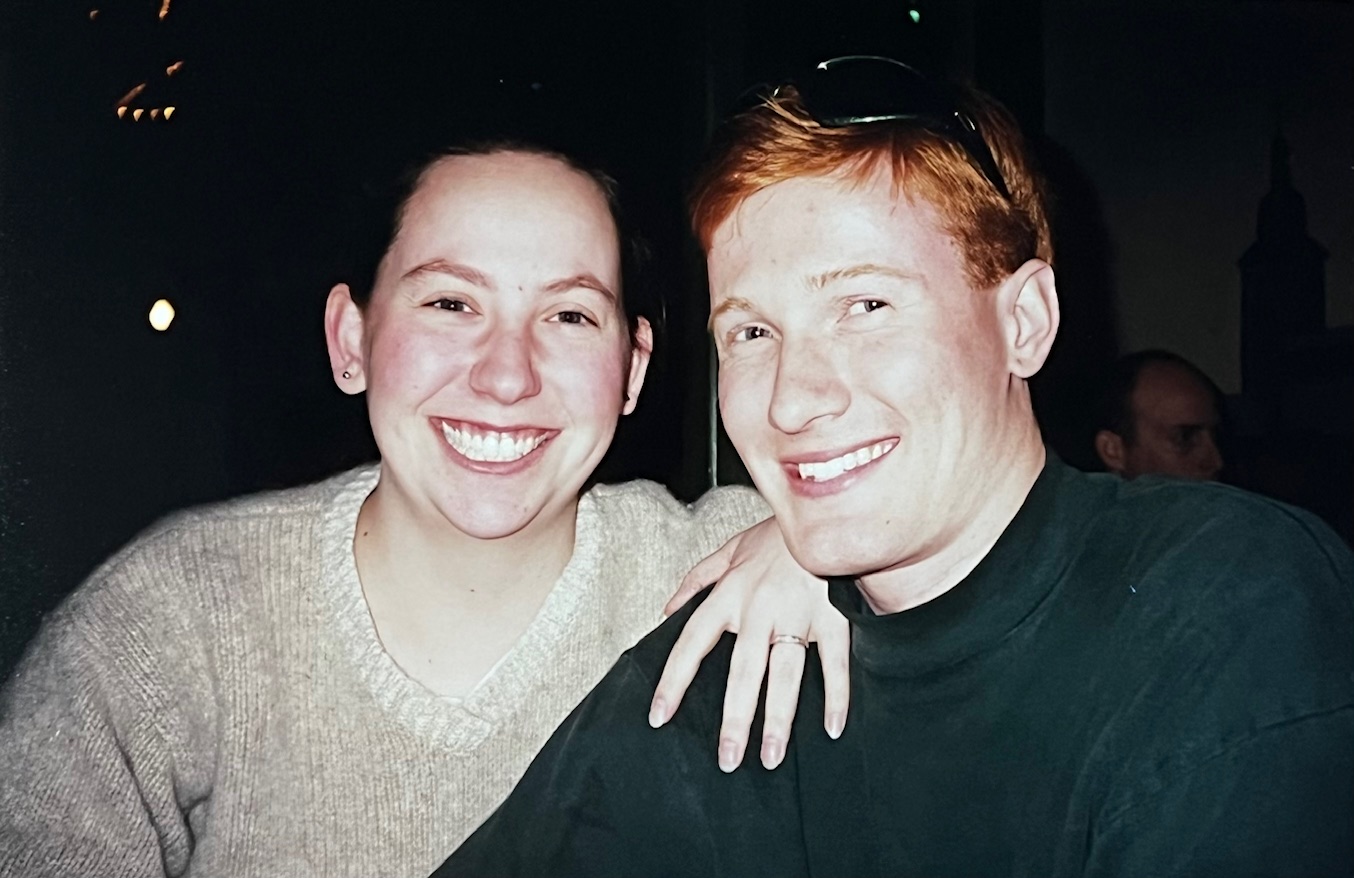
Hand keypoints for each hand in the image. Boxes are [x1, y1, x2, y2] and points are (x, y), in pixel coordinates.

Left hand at [649, 517, 849, 771]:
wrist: (827, 508)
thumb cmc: (778, 534)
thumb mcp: (730, 550)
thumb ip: (697, 581)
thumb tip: (667, 610)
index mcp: (730, 593)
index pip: (692, 640)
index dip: (674, 679)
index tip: (659, 715)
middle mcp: (759, 607)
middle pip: (743, 671)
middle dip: (735, 719)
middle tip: (728, 759)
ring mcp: (799, 613)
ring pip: (786, 674)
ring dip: (779, 718)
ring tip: (772, 756)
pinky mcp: (834, 616)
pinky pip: (835, 661)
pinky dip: (837, 695)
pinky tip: (832, 727)